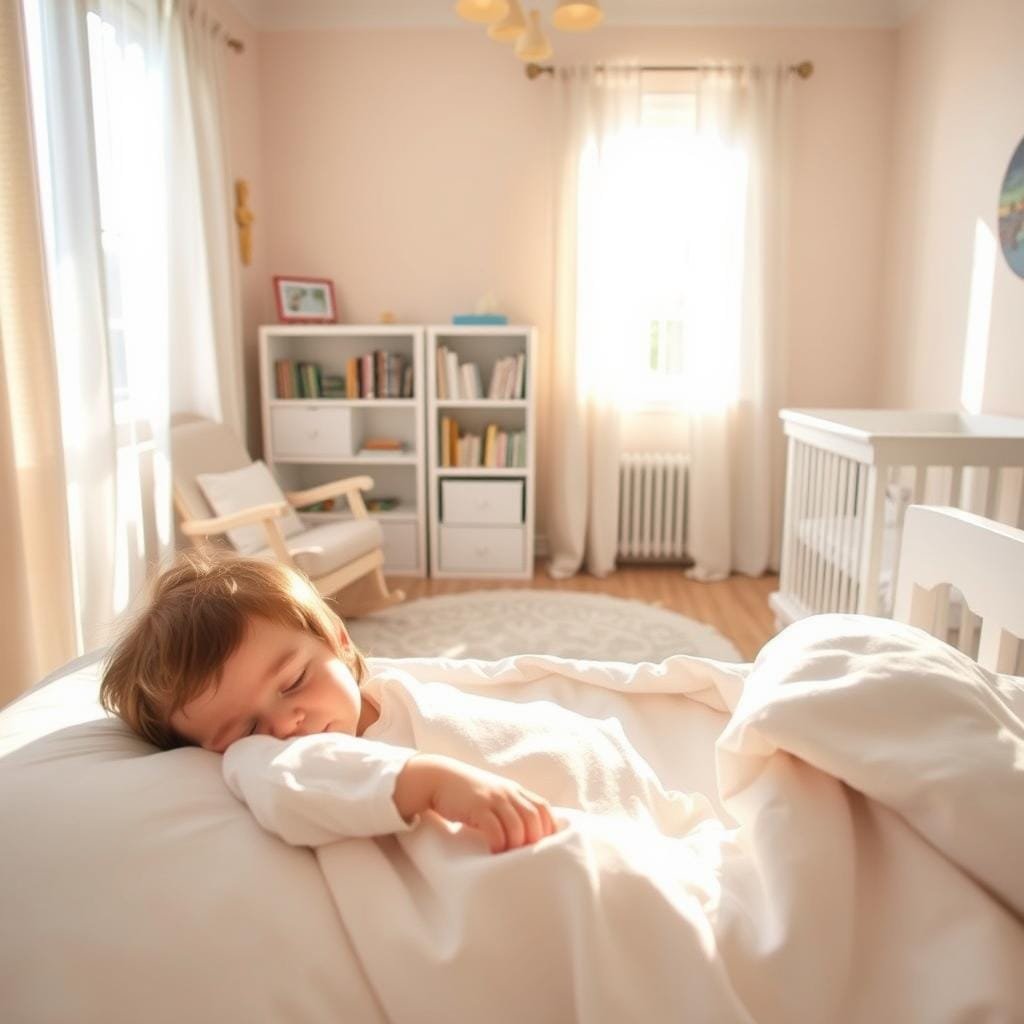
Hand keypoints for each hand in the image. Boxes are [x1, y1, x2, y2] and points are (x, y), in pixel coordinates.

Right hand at [393, 754, 556, 853]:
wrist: (439, 779)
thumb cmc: (467, 794)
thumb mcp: (493, 797)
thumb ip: (509, 809)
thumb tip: (525, 836)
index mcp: (515, 790)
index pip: (542, 807)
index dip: (548, 828)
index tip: (545, 846)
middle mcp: (508, 792)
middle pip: (533, 818)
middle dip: (534, 840)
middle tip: (527, 857)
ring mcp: (493, 798)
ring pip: (517, 825)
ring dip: (516, 845)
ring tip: (510, 858)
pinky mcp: (477, 806)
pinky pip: (495, 828)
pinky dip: (499, 842)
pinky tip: (494, 851)